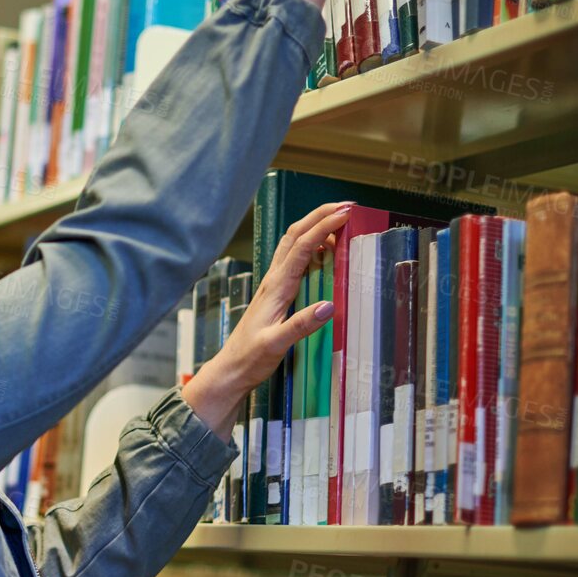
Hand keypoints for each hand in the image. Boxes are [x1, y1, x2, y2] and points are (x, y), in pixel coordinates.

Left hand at [182, 201, 350, 438]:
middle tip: (347, 206)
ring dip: (315, 227)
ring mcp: (273, 285)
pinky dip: (311, 247)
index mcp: (276, 287)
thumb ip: (301, 326)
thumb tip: (329, 306)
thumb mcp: (276, 345)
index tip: (346, 213)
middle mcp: (273, 280)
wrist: (230, 370)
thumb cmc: (250, 359)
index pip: (302, 247)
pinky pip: (294, 260)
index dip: (324, 226)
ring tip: (340, 220)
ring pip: (293, 245)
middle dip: (320, 215)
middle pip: (295, 236)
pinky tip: (324, 251)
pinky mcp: (275, 293)